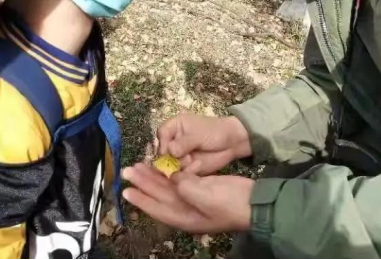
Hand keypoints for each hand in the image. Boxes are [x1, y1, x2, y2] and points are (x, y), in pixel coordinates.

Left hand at [123, 164, 253, 233]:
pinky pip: (181, 179)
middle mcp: (185, 209)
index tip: (126, 190)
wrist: (255, 202)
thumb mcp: (206, 197)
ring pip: (168, 186)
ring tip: (139, 165)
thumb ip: (185, 186)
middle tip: (128, 171)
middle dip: (144, 183)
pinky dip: (171, 171)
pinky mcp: (201, 187)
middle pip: (160, 195)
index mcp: (184, 217)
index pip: (157, 208)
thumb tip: (173, 176)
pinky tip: (164, 163)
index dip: (141, 199)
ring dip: (154, 175)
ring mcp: (193, 198)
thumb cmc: (231, 205)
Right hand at [158, 114, 251, 175]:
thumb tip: (170, 150)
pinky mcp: (186, 166)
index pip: (161, 134)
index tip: (167, 152)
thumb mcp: (199, 134)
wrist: (232, 143)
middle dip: (170, 158)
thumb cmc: (215, 132)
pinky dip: (187, 172)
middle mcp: (174, 141)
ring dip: (180, 165)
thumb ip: (184, 142)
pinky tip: (198, 166)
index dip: (163, 143)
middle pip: (162, 151)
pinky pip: (180, 172)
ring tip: (192, 161)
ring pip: (170, 164)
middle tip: (182, 159)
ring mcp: (179, 155)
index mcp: (174, 126)